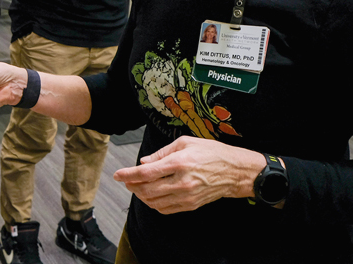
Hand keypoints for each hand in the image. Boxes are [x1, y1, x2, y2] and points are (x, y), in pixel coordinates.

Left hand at [112, 136, 265, 214]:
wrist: (235, 172)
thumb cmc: (211, 153)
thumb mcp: (185, 143)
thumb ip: (161, 153)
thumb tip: (143, 162)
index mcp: (179, 163)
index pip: (146, 172)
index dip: (128, 174)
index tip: (117, 175)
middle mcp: (181, 182)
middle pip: (147, 190)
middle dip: (132, 186)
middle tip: (126, 180)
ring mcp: (186, 196)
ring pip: (154, 202)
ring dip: (141, 196)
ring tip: (136, 187)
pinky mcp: (191, 205)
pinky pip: (166, 209)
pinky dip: (154, 204)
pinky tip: (150, 196)